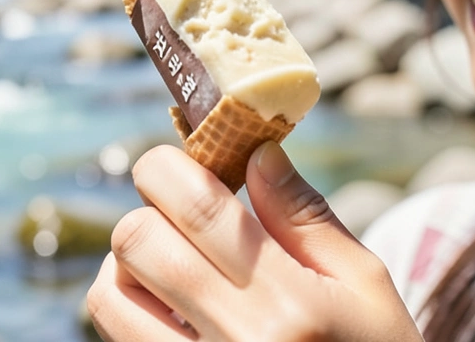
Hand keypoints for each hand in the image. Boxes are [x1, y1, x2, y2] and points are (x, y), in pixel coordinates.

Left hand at [86, 143, 422, 341]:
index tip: (182, 164)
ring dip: (129, 263)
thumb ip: (306, 217)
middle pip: (137, 241)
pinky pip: (119, 337)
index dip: (169, 168)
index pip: (196, 208)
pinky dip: (131, 306)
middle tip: (185, 214)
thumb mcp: (366, 286)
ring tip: (173, 261)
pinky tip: (171, 305)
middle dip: (151, 210)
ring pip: (108, 295)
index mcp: (292, 307)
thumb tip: (255, 151)